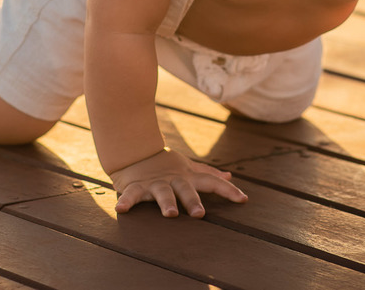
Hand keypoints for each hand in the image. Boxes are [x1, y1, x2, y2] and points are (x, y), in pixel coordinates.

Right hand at [110, 148, 247, 218]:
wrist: (134, 151)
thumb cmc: (164, 164)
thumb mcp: (187, 167)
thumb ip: (207, 173)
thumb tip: (229, 177)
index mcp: (187, 176)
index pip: (211, 182)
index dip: (227, 190)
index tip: (243, 199)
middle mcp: (173, 180)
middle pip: (186, 189)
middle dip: (193, 200)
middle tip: (200, 214)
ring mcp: (154, 183)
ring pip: (162, 193)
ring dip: (166, 202)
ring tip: (171, 214)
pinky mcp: (135, 186)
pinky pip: (130, 194)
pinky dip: (126, 201)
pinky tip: (121, 210)